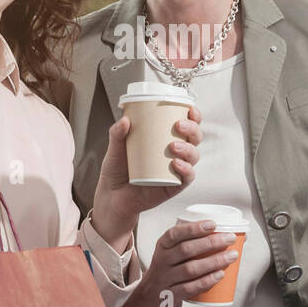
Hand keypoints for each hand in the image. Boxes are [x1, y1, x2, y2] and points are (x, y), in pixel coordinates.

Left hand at [91, 106, 201, 239]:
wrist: (112, 196)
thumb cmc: (117, 170)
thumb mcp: (115, 149)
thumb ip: (117, 134)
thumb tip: (124, 120)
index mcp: (166, 140)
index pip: (187, 125)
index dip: (194, 117)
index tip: (190, 109)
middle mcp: (175, 154)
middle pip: (195, 139)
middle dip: (192, 130)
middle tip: (178, 125)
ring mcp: (176, 170)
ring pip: (194, 157)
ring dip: (188, 149)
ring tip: (173, 147)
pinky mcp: (174, 187)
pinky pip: (187, 178)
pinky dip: (186, 170)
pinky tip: (176, 164)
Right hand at [120, 220, 238, 306]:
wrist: (148, 297)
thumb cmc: (169, 269)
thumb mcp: (172, 253)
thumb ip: (196, 242)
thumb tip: (238, 236)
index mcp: (163, 246)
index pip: (175, 234)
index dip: (194, 228)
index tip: (213, 224)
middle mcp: (162, 260)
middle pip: (186, 250)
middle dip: (211, 242)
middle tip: (230, 238)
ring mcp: (166, 279)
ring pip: (190, 269)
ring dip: (213, 261)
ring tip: (231, 256)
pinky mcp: (171, 295)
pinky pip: (190, 288)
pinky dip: (206, 281)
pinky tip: (219, 275)